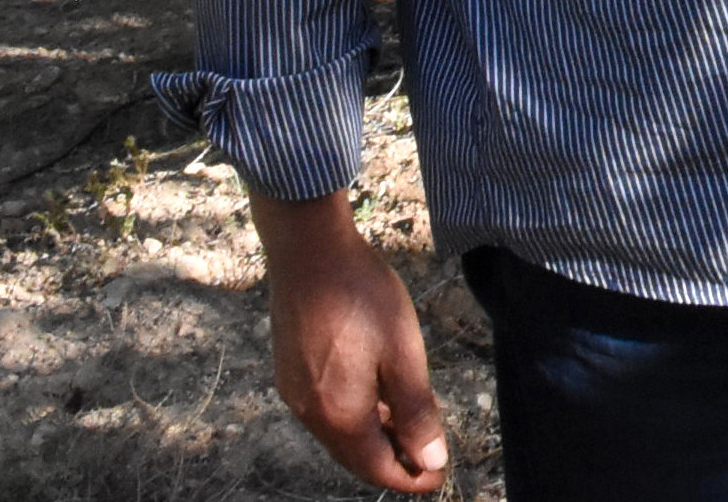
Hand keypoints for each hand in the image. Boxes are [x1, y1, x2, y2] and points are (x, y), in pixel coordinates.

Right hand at [253, 193, 452, 493]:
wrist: (309, 249)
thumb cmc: (362, 294)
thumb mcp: (403, 351)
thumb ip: (416, 411)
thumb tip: (431, 461)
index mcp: (341, 414)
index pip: (378, 470)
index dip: (412, 478)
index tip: (439, 475)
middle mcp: (311, 413)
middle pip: (355, 459)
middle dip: (392, 463)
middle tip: (428, 456)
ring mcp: (295, 393)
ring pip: (338, 437)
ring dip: (372, 441)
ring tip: (406, 425)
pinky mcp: (288, 372)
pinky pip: (323, 413)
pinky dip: (352, 418)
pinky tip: (373, 397)